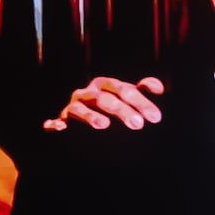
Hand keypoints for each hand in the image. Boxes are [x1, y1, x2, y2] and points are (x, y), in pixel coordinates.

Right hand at [43, 72, 167, 132]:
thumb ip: (141, 91)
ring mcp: (72, 108)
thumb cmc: (109, 109)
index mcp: (106, 86)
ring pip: (79, 109)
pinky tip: (59, 128)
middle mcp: (88, 94)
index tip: (155, 118)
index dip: (140, 102)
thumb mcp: (125, 98)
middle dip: (121, 110)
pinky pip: (55, 123)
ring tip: (103, 125)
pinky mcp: (60, 123)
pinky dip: (55, 125)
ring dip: (90, 115)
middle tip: (138, 125)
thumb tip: (158, 87)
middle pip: (104, 99)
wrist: (83, 124)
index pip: (124, 90)